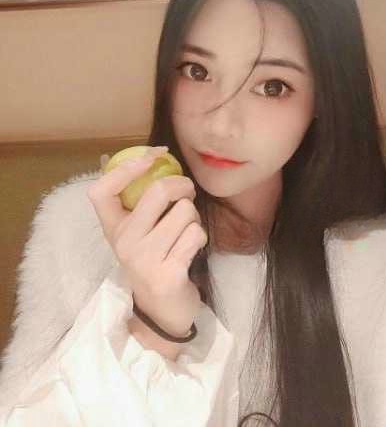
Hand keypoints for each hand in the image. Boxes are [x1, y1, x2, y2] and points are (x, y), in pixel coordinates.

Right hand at [88, 146, 207, 337]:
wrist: (162, 312)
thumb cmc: (151, 261)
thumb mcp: (134, 233)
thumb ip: (127, 199)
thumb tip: (108, 156)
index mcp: (112, 228)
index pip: (102, 190)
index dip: (127, 167)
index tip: (153, 156)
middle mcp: (124, 242)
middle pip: (158, 191)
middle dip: (182, 186)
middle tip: (186, 193)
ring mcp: (145, 260)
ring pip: (185, 212)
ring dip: (193, 219)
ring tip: (185, 233)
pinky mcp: (169, 274)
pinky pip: (196, 235)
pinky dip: (200, 238)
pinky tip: (190, 250)